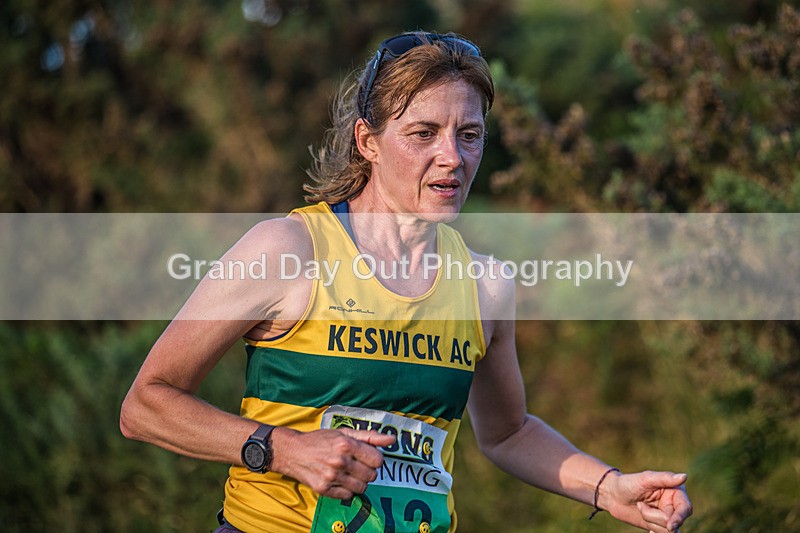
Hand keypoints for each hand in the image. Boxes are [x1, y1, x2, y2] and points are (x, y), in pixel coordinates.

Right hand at [270, 427, 395, 499]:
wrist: (293, 451)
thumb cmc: (320, 440)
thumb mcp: (344, 433)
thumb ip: (369, 437)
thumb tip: (391, 440)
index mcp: (346, 444)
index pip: (377, 460)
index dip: (376, 459)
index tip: (368, 457)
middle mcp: (339, 461)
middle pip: (371, 475)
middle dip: (368, 470)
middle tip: (358, 465)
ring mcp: (331, 477)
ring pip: (362, 487)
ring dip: (360, 481)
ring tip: (351, 473)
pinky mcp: (324, 489)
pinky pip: (348, 495)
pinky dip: (348, 489)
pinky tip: (341, 480)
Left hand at [601, 470, 692, 531]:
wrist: (613, 495)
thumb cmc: (628, 483)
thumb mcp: (645, 479)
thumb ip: (665, 478)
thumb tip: (684, 476)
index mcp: (675, 491)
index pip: (685, 508)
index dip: (679, 517)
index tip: (670, 526)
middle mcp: (674, 504)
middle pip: (673, 521)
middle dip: (655, 516)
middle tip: (640, 505)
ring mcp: (667, 516)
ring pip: (667, 530)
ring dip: (650, 521)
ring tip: (640, 508)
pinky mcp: (658, 526)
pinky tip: (649, 530)